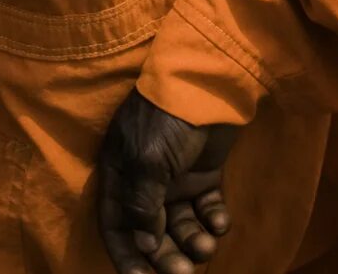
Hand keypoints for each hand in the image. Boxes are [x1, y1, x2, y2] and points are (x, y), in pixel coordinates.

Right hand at [93, 88, 235, 273]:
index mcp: (121, 175)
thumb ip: (142, 205)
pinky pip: (206, 209)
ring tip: (206, 246)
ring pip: (180, 225)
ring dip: (192, 241)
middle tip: (184, 273)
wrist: (208, 82)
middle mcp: (145, 182)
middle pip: (151, 233)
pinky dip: (213, 221)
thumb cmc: (167, 118)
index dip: (127, 256)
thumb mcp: (147, 160)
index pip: (118, 226)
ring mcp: (175, 179)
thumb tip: (142, 245)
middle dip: (166, 257)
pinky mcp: (203, 175)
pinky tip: (219, 223)